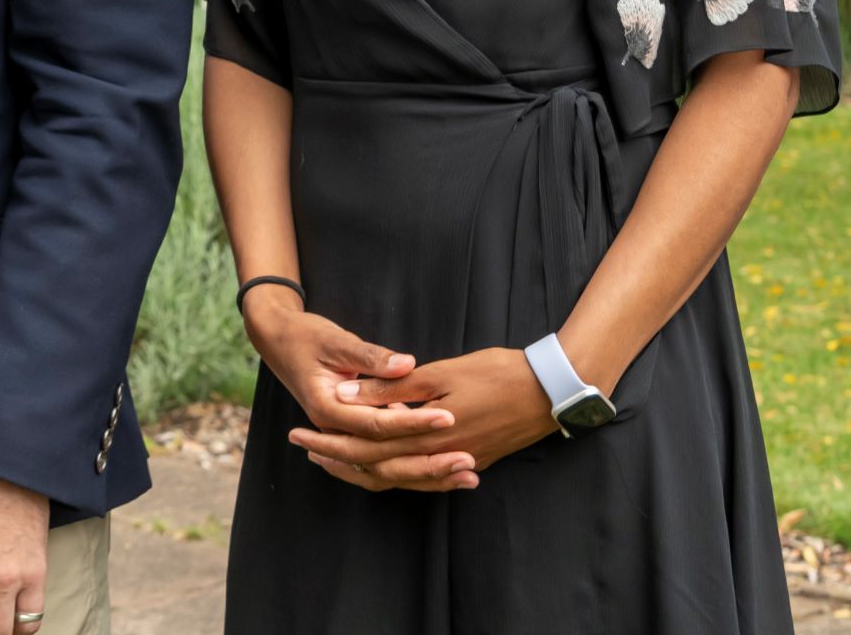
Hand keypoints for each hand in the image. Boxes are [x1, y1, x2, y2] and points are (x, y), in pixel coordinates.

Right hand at [240, 291, 461, 472]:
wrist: (278, 339)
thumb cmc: (305, 336)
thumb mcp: (335, 340)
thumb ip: (371, 357)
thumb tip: (406, 364)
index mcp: (326, 408)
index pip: (376, 425)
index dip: (413, 422)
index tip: (449, 416)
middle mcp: (333, 430)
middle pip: (383, 458)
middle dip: (427, 460)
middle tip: (468, 458)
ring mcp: (341, 436)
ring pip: (385, 469)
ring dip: (425, 474)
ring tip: (466, 475)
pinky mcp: (352, 435)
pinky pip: (383, 462)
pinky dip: (413, 467)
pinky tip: (446, 468)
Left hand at [292, 346, 558, 491]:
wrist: (551, 390)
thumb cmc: (497, 373)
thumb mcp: (440, 374)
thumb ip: (393, 388)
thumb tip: (347, 395)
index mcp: (428, 436)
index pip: (367, 448)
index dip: (330, 444)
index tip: (299, 436)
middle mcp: (441, 457)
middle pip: (378, 468)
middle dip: (338, 460)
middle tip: (304, 450)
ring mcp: (459, 461)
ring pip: (402, 476)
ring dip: (365, 469)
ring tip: (333, 460)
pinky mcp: (473, 458)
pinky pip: (426, 474)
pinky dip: (400, 471)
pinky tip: (385, 463)